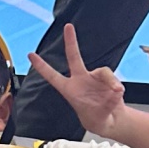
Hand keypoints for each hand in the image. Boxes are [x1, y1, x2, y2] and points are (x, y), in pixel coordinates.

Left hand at [27, 22, 125, 137]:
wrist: (111, 120)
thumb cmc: (97, 119)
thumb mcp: (99, 117)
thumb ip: (107, 104)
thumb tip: (115, 91)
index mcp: (69, 90)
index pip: (52, 76)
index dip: (41, 66)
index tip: (30, 55)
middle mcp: (81, 80)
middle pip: (74, 57)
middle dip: (71, 41)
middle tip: (68, 27)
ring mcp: (94, 78)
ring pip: (104, 72)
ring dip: (111, 82)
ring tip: (115, 94)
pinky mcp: (107, 79)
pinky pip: (113, 78)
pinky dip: (116, 86)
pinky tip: (118, 94)